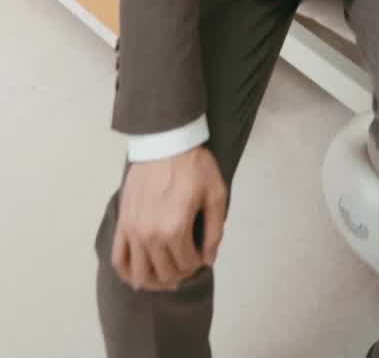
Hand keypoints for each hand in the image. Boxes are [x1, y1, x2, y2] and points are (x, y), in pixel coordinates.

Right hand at [111, 145, 226, 292]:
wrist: (166, 142)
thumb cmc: (194, 166)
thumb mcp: (216, 194)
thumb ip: (215, 230)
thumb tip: (209, 259)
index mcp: (176, 229)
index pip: (187, 265)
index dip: (198, 264)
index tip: (202, 254)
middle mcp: (151, 236)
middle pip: (165, 273)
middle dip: (180, 272)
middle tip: (188, 260)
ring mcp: (134, 231)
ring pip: (140, 274)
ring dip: (155, 281)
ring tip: (166, 275)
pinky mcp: (122, 223)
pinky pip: (118, 259)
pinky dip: (127, 273)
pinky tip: (138, 276)